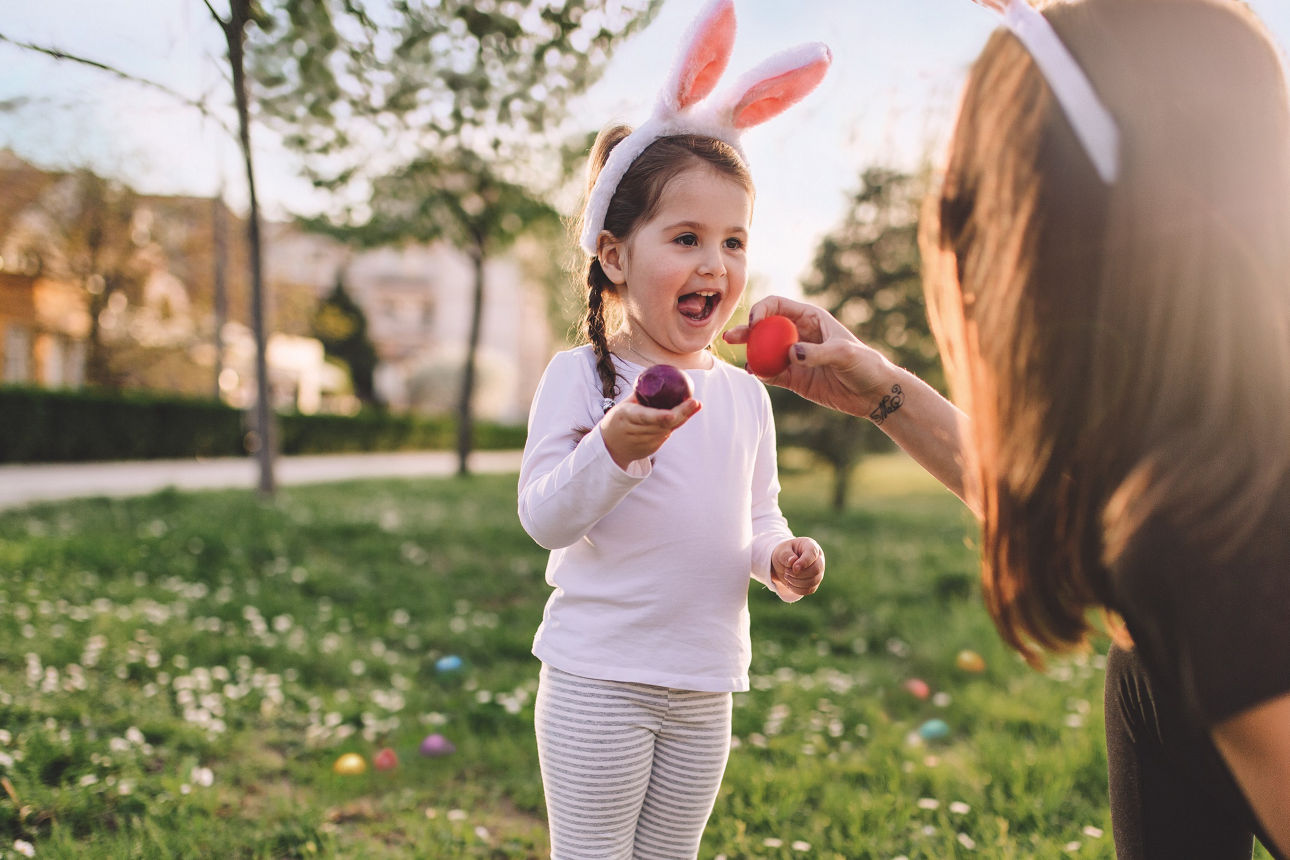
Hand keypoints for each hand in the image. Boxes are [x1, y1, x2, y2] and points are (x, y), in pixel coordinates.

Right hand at [599, 394, 701, 468]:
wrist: (610, 446)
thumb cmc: (619, 419)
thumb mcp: (624, 405)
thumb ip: (641, 395)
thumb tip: (662, 378)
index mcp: (626, 416)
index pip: (645, 417)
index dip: (660, 416)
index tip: (673, 413)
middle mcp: (635, 431)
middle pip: (663, 424)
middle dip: (682, 414)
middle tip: (696, 403)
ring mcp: (643, 442)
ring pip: (667, 430)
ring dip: (681, 417)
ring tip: (693, 405)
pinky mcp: (650, 449)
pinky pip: (666, 435)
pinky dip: (673, 425)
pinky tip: (680, 415)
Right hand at [724, 295, 896, 417]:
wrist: (873, 393)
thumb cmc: (865, 364)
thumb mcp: (844, 354)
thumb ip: (817, 353)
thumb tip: (791, 353)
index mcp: (810, 318)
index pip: (778, 306)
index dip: (762, 310)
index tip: (755, 324)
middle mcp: (799, 335)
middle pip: (765, 328)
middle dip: (746, 331)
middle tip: (730, 337)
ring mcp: (794, 357)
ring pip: (764, 352)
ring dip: (751, 354)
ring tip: (743, 362)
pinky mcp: (795, 378)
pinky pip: (772, 373)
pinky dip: (762, 373)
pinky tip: (757, 375)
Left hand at [770, 536, 824, 598]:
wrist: (783, 564)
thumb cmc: (784, 553)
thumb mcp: (781, 550)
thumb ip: (786, 555)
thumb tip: (793, 561)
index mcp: (811, 546)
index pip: (812, 554)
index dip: (804, 562)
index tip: (794, 568)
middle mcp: (818, 559)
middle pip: (816, 570)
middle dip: (798, 574)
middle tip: (786, 571)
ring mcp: (819, 572)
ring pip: (813, 582)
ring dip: (796, 582)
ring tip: (786, 576)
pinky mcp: (815, 583)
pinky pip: (809, 590)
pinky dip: (797, 589)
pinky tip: (789, 583)